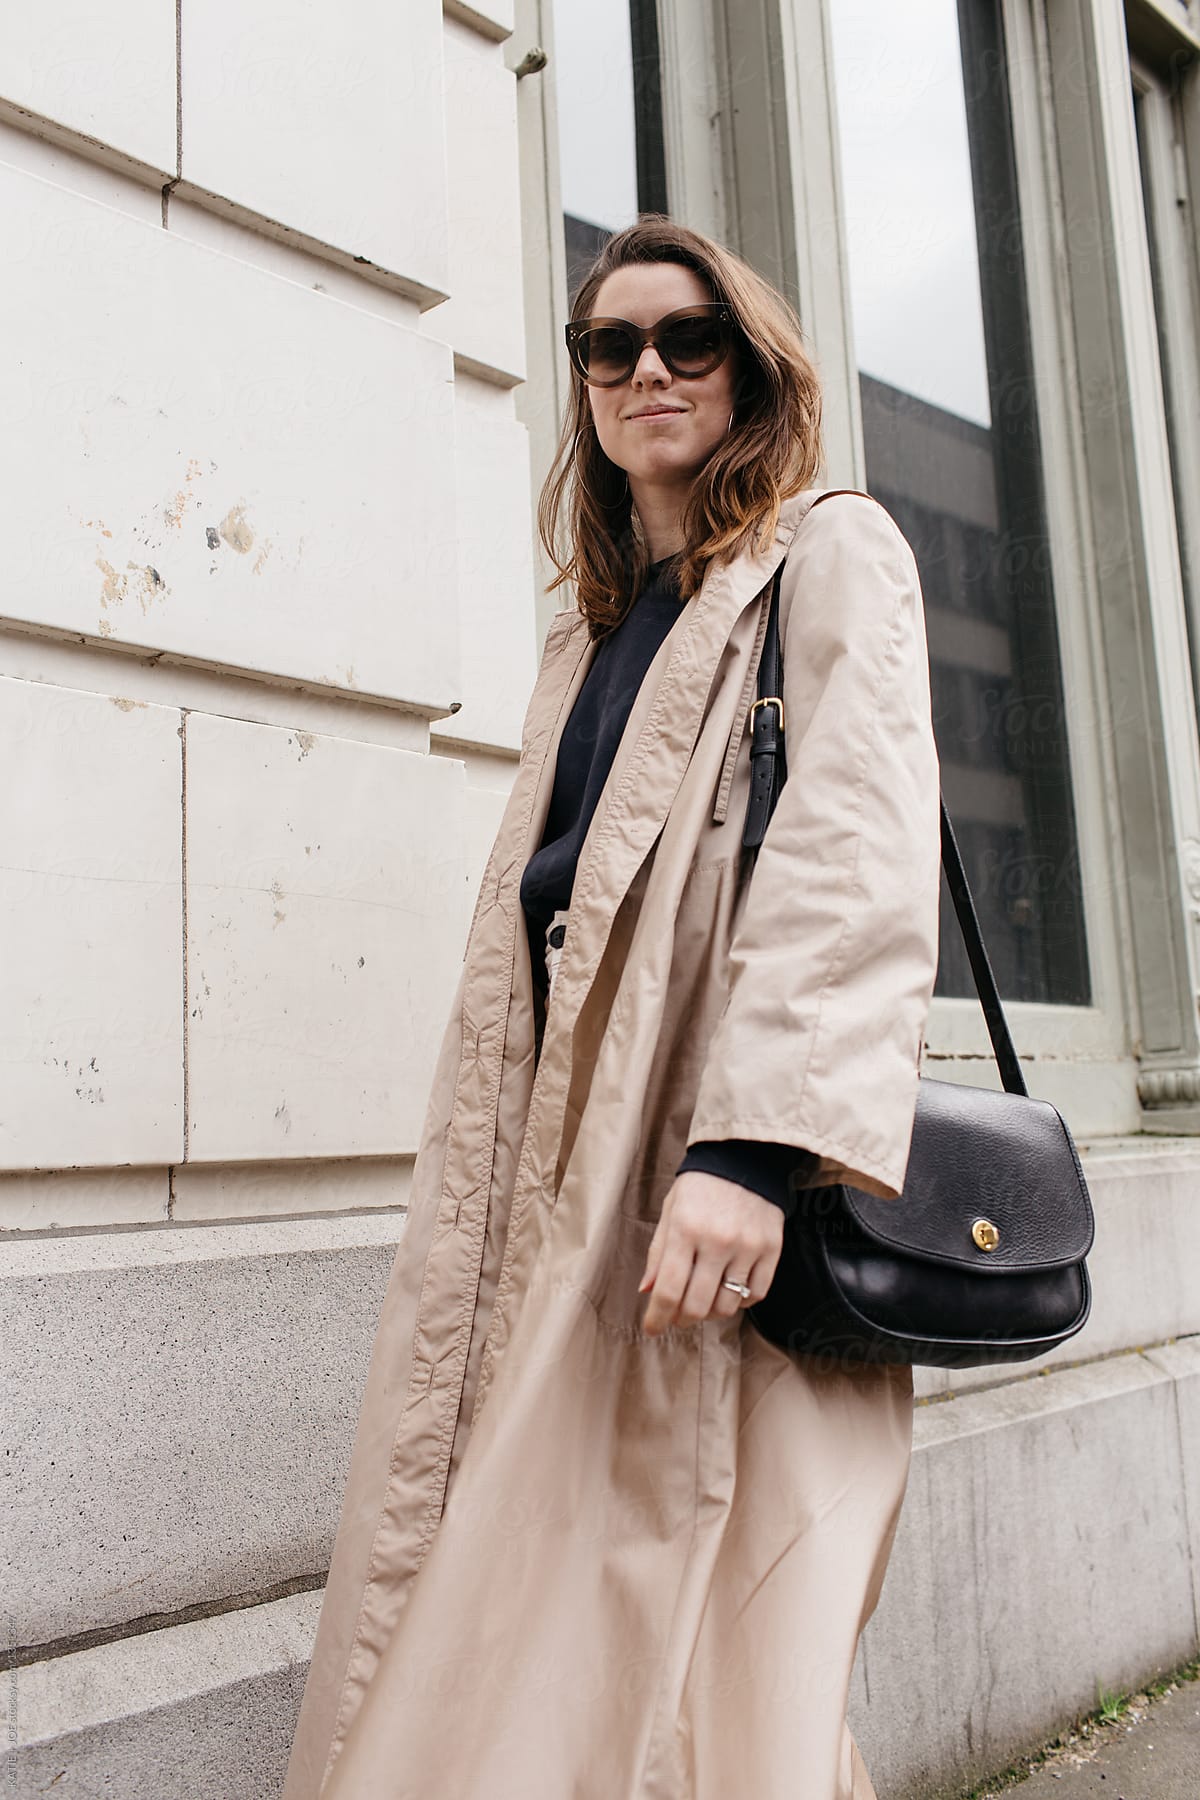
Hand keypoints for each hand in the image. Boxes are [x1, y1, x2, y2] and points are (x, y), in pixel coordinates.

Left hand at [637, 1170, 784, 1336]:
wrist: (744, 1158)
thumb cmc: (700, 1186)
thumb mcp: (670, 1212)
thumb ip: (658, 1253)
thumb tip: (647, 1292)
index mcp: (685, 1229)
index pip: (667, 1290)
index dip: (657, 1318)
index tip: (652, 1329)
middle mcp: (716, 1241)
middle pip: (697, 1306)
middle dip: (682, 1319)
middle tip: (677, 1316)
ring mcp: (747, 1247)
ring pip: (727, 1305)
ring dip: (711, 1312)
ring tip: (704, 1299)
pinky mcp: (771, 1249)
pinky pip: (756, 1294)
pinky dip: (741, 1300)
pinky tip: (730, 1289)